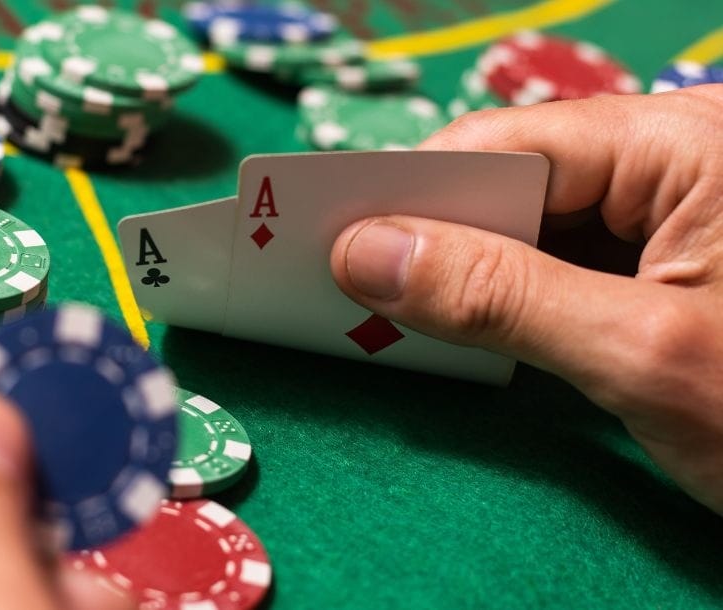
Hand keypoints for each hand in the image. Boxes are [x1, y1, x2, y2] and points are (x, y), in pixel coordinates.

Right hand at [330, 85, 722, 513]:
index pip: (517, 143)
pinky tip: (467, 325)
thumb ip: (497, 297)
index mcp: (690, 144)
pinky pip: (570, 261)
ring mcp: (683, 212)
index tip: (334, 240)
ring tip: (394, 309)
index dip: (418, 191)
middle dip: (439, 233)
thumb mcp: (640, 356)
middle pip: (523, 178)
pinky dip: (513, 295)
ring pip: (539, 223)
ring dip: (470, 270)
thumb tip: (365, 252)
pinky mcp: (676, 264)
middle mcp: (684, 158)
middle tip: (350, 284)